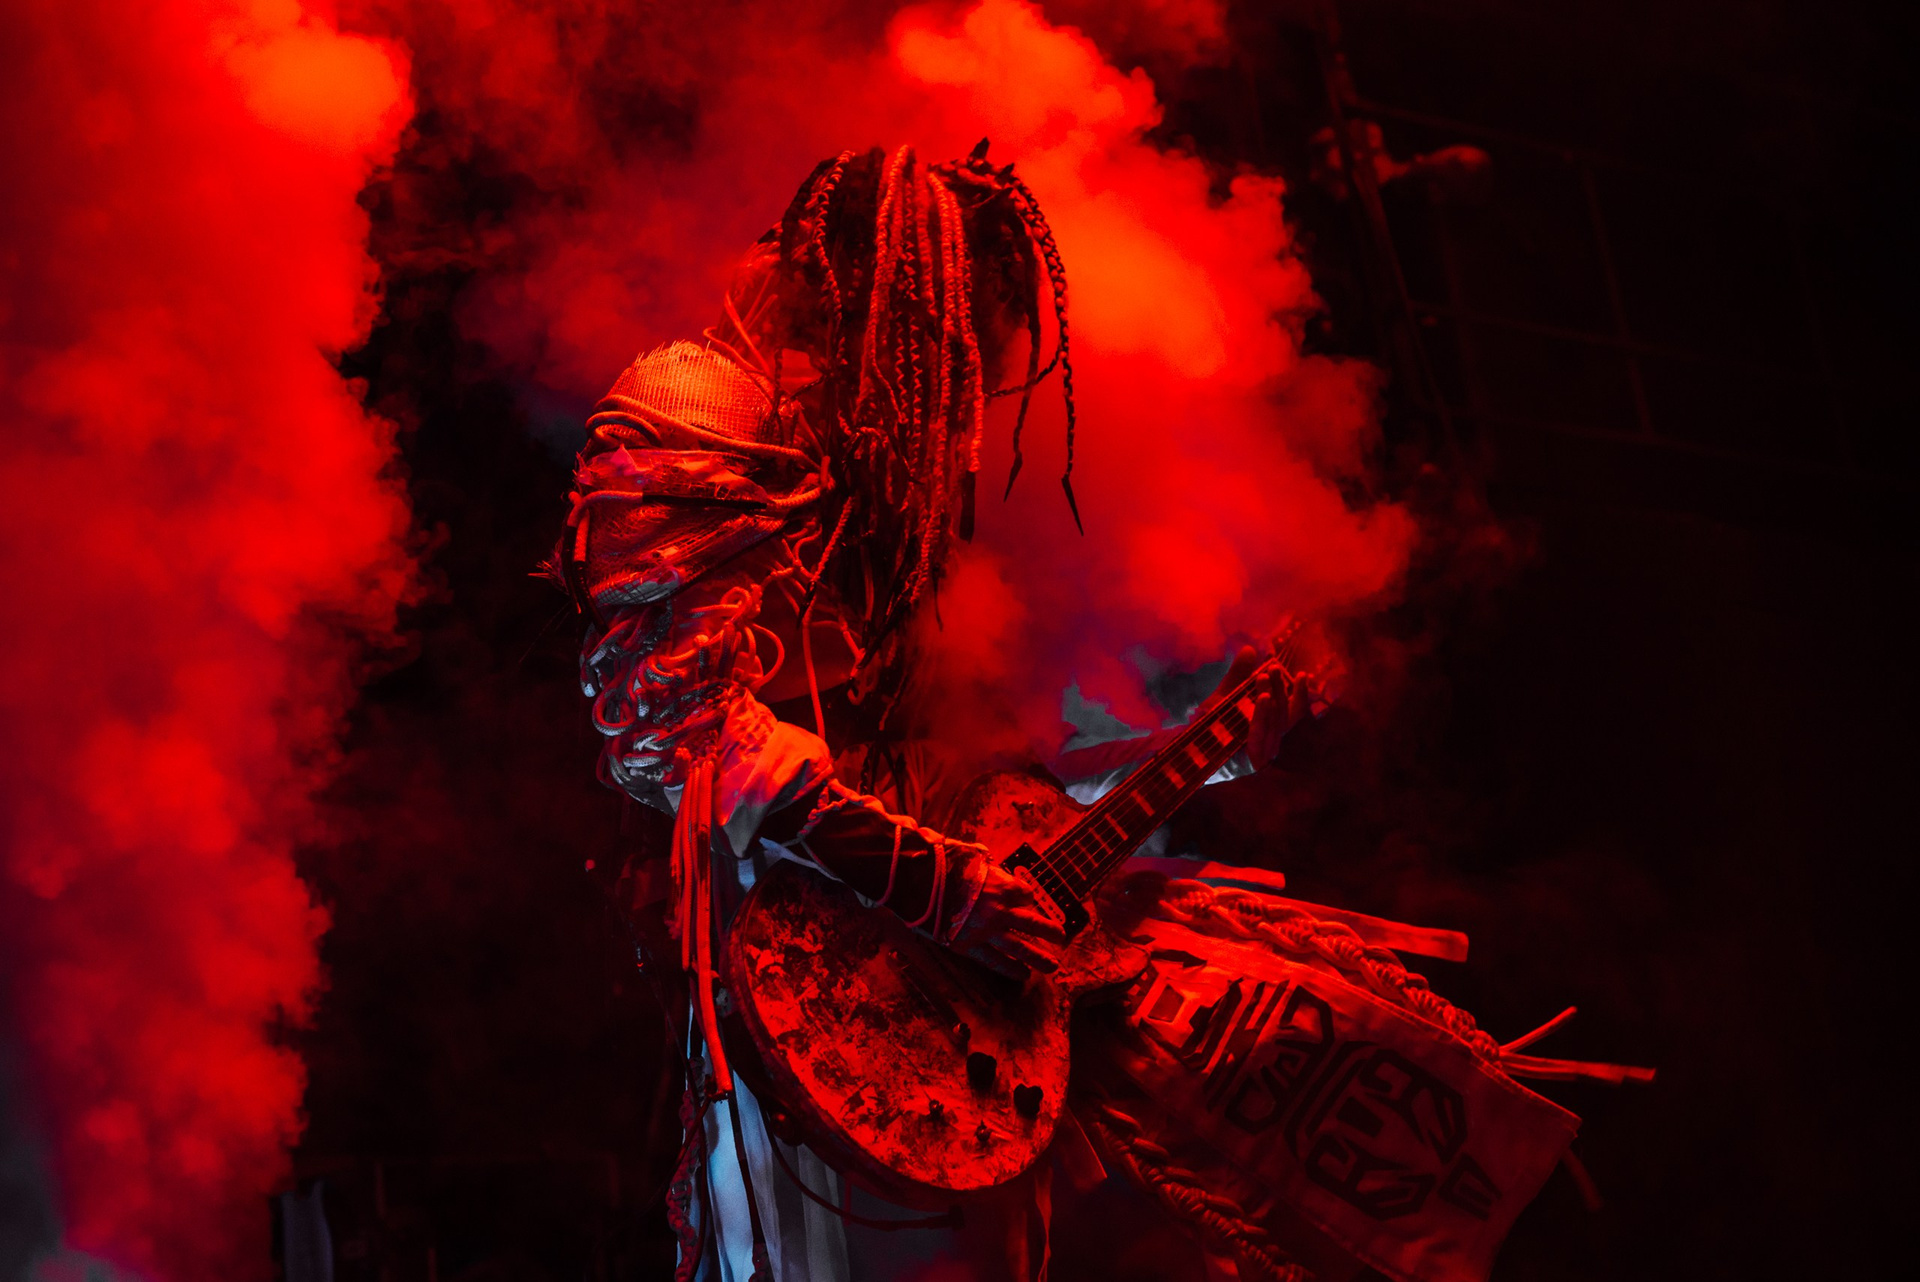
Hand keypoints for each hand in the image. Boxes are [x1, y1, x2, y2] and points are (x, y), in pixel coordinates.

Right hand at [944, 858, 1066, 978]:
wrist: (918, 881)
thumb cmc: (944, 864)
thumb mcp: (970, 855)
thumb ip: (984, 861)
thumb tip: (986, 857)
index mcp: (1003, 885)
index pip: (1025, 893)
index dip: (1025, 897)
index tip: (1024, 900)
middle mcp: (1001, 909)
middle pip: (1034, 923)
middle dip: (1051, 931)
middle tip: (1061, 938)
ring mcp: (987, 930)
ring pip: (1020, 948)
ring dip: (1039, 958)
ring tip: (1052, 966)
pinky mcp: (970, 945)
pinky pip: (995, 960)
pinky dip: (1011, 969)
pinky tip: (1023, 975)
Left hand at [1208, 641, 1316, 769]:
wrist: (1187, 752)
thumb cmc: (1209, 726)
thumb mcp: (1226, 696)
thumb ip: (1238, 676)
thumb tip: (1250, 649)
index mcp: (1269, 729)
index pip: (1292, 712)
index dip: (1300, 694)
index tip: (1302, 674)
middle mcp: (1270, 743)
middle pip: (1284, 715)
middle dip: (1281, 689)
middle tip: (1273, 668)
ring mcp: (1263, 755)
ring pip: (1275, 724)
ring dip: (1273, 698)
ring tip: (1265, 676)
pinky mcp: (1252, 763)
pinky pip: (1260, 736)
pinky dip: (1262, 716)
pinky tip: (1264, 698)